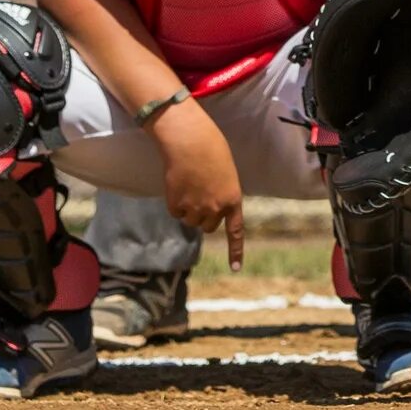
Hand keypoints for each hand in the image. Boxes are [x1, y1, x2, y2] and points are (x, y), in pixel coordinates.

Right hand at [152, 105, 245, 268]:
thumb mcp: (226, 173)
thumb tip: (211, 207)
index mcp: (233, 199)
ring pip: (190, 220)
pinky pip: (175, 212)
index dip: (235, 251)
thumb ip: (223, 193)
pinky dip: (175, 202)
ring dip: (188, 208)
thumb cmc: (210, 148)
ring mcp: (195, 208)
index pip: (235, 231)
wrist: (188, 140)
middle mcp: (215, 209)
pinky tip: (177, 184)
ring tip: (189, 184)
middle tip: (200, 193)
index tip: (235, 268)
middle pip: (208, 226)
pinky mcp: (177, 204)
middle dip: (203, 215)